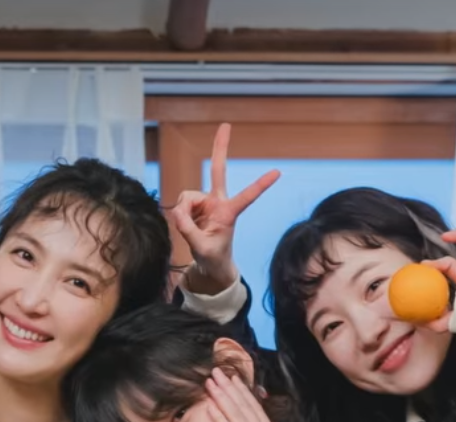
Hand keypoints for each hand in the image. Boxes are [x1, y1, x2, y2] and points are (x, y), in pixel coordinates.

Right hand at [172, 123, 280, 294]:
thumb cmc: (213, 256)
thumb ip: (188, 230)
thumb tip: (177, 212)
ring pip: (186, 198)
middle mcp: (218, 202)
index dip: (260, 185)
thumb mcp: (201, 248)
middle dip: (220, 147)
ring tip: (190, 231)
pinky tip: (186, 225)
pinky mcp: (195, 204)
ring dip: (183, 214)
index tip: (277, 172)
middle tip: (226, 125)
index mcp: (230, 212)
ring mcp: (205, 201)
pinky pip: (180, 204)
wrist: (210, 262)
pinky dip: (179, 215)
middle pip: (218, 170)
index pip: (247, 196)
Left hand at [204, 368, 277, 421]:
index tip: (234, 378)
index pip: (255, 407)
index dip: (244, 391)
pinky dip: (218, 417)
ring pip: (236, 414)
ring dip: (221, 396)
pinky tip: (209, 405)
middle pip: (244, 406)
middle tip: (217, 372)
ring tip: (210, 383)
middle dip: (229, 387)